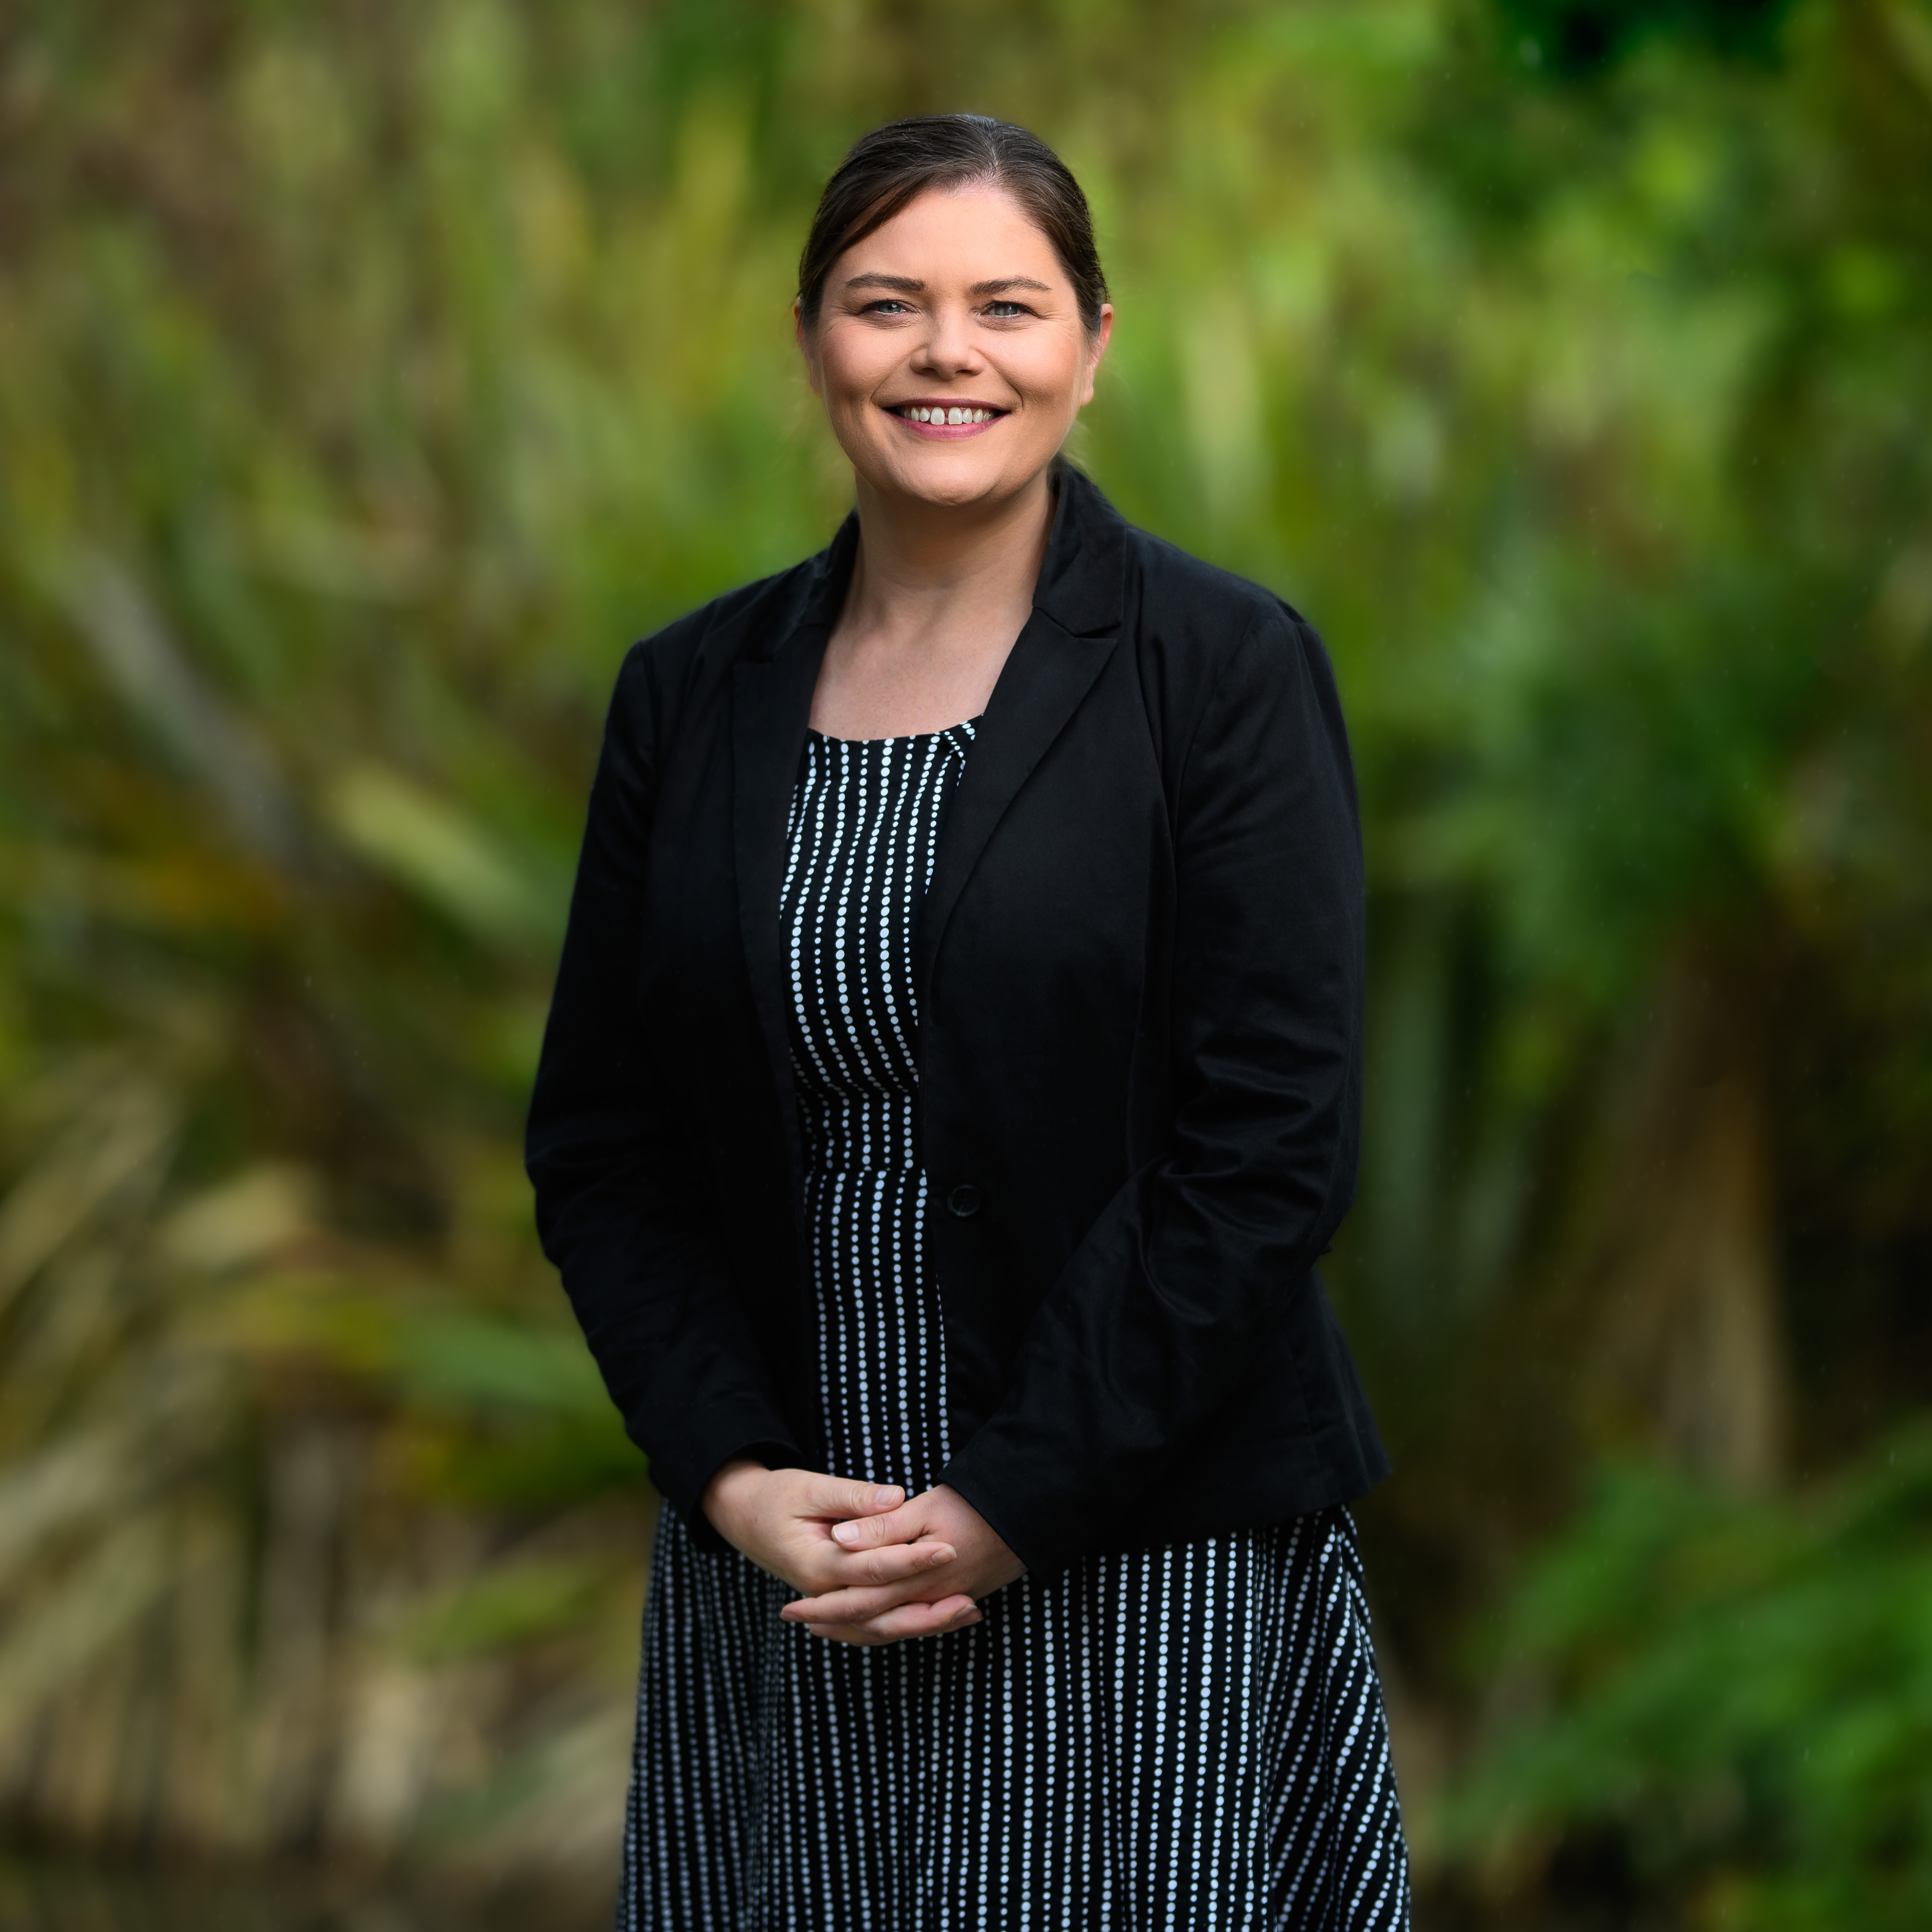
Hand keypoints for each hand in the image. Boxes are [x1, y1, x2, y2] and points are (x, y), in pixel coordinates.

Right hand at [699, 1460, 984, 1643]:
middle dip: (927, 1609)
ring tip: (967, 1613)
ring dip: (923, 1624)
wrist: (744, 1517)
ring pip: (880, 1627)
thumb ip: (853, 1496)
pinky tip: (941, 1617)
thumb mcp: (809, 1487)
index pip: (871, 1569)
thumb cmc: (777, 1497)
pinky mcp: (838, 1603)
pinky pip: (874, 1624)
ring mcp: (829, 1604)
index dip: (912, 1560)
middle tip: (970, 1599)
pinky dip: (907, 1624)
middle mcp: (823, 1594)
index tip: (949, 1548)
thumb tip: (896, 1498)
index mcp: (816, 1564)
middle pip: (880, 1613)